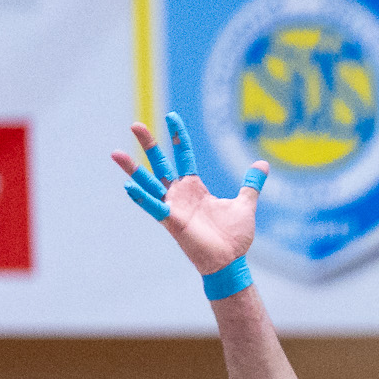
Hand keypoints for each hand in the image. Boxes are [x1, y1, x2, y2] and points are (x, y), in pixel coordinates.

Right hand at [111, 113, 264, 274]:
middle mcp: (180, 194)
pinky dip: (142, 197)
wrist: (231, 262)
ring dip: (133, 169)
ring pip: (149, 183)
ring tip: (115, 152)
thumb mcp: (245, 204)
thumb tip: (262, 164)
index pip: (184, 156)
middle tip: (135, 124)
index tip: (172, 116)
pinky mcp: (173, 222)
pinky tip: (128, 186)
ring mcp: (174, 207)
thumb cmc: (234, 237)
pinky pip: (154, 207)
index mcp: (195, 187)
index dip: (179, 137)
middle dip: (149, 144)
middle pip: (161, 164)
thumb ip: (251, 184)